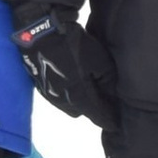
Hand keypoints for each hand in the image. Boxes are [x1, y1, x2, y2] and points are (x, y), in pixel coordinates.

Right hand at [12, 6, 118, 127]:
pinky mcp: (40, 84)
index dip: (110, 121)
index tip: (117, 124)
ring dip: (78, 100)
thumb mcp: (99, 61)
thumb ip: (108, 82)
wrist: (40, 33)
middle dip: (93, 108)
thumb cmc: (74, 47)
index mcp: (80, 99)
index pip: (99, 117)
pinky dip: (67, 92)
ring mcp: (50, 94)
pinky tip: (70, 77)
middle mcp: (64, 102)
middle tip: (103, 96)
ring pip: (69, 104)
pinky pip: (58, 96)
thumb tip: (111, 96)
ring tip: (86, 85)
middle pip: (83, 112)